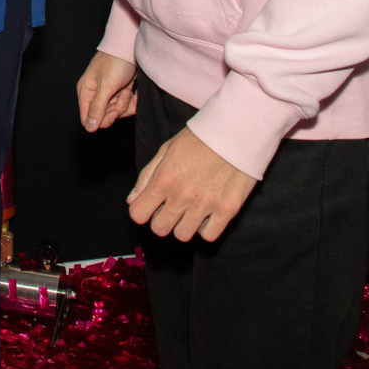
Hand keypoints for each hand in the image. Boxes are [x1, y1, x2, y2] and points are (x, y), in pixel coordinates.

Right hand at [77, 51, 138, 130]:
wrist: (131, 47)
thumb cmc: (116, 62)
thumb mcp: (106, 86)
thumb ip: (97, 108)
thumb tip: (89, 127)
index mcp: (86, 92)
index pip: (88, 119)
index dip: (102, 119)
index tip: (114, 110)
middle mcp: (95, 95)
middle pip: (104, 116)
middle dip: (117, 108)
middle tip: (123, 94)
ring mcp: (108, 94)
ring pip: (117, 112)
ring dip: (126, 103)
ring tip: (128, 89)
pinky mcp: (120, 92)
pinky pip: (125, 105)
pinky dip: (132, 101)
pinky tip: (135, 92)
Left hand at [127, 126, 257, 241]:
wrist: (236, 132)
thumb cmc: (199, 138)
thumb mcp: (166, 150)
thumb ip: (146, 176)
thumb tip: (132, 200)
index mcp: (164, 179)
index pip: (138, 214)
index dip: (141, 211)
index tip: (150, 205)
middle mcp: (182, 195)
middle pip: (160, 228)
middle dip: (160, 220)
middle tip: (170, 208)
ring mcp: (205, 204)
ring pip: (183, 235)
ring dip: (183, 225)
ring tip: (190, 209)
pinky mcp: (227, 209)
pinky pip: (209, 235)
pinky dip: (205, 228)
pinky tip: (206, 214)